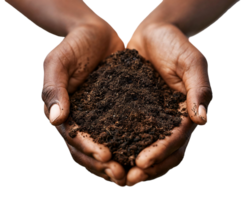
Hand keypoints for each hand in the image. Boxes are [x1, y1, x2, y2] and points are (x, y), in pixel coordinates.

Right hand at [41, 22, 126, 186]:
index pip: (73, 139)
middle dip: (103, 165)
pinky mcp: (116, 109)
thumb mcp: (58, 62)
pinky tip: (145, 151)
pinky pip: (122, 130)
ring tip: (135, 172)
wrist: (95, 32)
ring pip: (105, 146)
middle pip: (88, 150)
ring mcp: (98, 116)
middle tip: (123, 175)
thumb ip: (53, 88)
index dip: (88, 150)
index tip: (106, 157)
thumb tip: (56, 119)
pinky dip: (130, 144)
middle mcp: (81, 118)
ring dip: (118, 162)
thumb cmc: (73, 45)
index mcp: (65, 112)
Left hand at [125, 23, 213, 185]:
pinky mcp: (133, 109)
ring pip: (144, 147)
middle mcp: (168, 120)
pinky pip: (128, 131)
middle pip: (162, 152)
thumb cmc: (175, 44)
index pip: (177, 140)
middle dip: (147, 168)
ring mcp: (151, 116)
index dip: (162, 153)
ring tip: (114, 173)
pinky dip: (119, 144)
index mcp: (184, 113)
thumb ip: (199, 88)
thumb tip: (203, 120)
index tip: (143, 163)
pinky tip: (105, 151)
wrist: (153, 33)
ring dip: (131, 163)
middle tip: (127, 179)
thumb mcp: (192, 61)